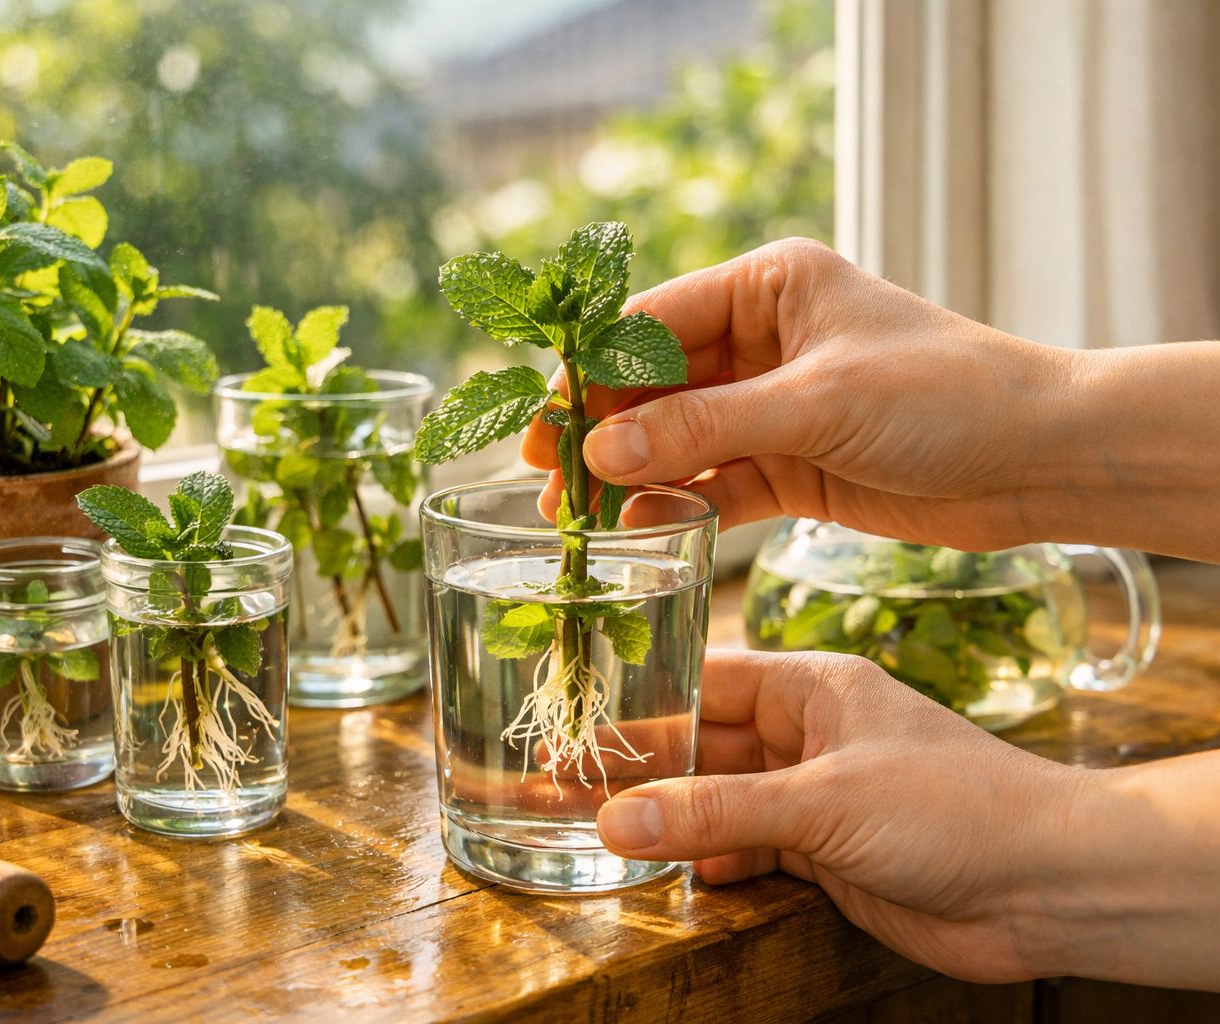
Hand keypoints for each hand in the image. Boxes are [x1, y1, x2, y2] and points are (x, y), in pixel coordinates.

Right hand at [522, 238, 1082, 551]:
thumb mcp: (815, 403)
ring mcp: (774, 404)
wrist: (1041, 460)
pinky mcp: (791, 463)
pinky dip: (678, 505)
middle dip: (601, 428)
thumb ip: (704, 428)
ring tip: (577, 516)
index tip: (543, 419)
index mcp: (770, 287)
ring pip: (678, 438)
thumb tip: (601, 451)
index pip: (652, 322)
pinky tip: (640, 530)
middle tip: (545, 475)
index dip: (591, 371)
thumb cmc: (945, 397)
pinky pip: (715, 482)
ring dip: (631, 474)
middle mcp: (763, 339)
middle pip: (654, 384)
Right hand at [595, 649, 1085, 983]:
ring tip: (594, 829)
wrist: (1051, 887)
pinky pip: (749, 851)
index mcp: (813, 688)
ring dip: (670, 820)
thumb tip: (616, 820)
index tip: (578, 718)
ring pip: (721, 803)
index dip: (643, 698)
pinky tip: (676, 874)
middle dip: (641, 769)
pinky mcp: (828, 855)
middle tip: (566, 784)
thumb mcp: (824, 800)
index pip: (707, 679)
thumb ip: (717, 812)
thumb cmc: (957, 807)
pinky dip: (713, 862)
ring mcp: (818, 797)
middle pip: (704, 747)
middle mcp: (810, 737)